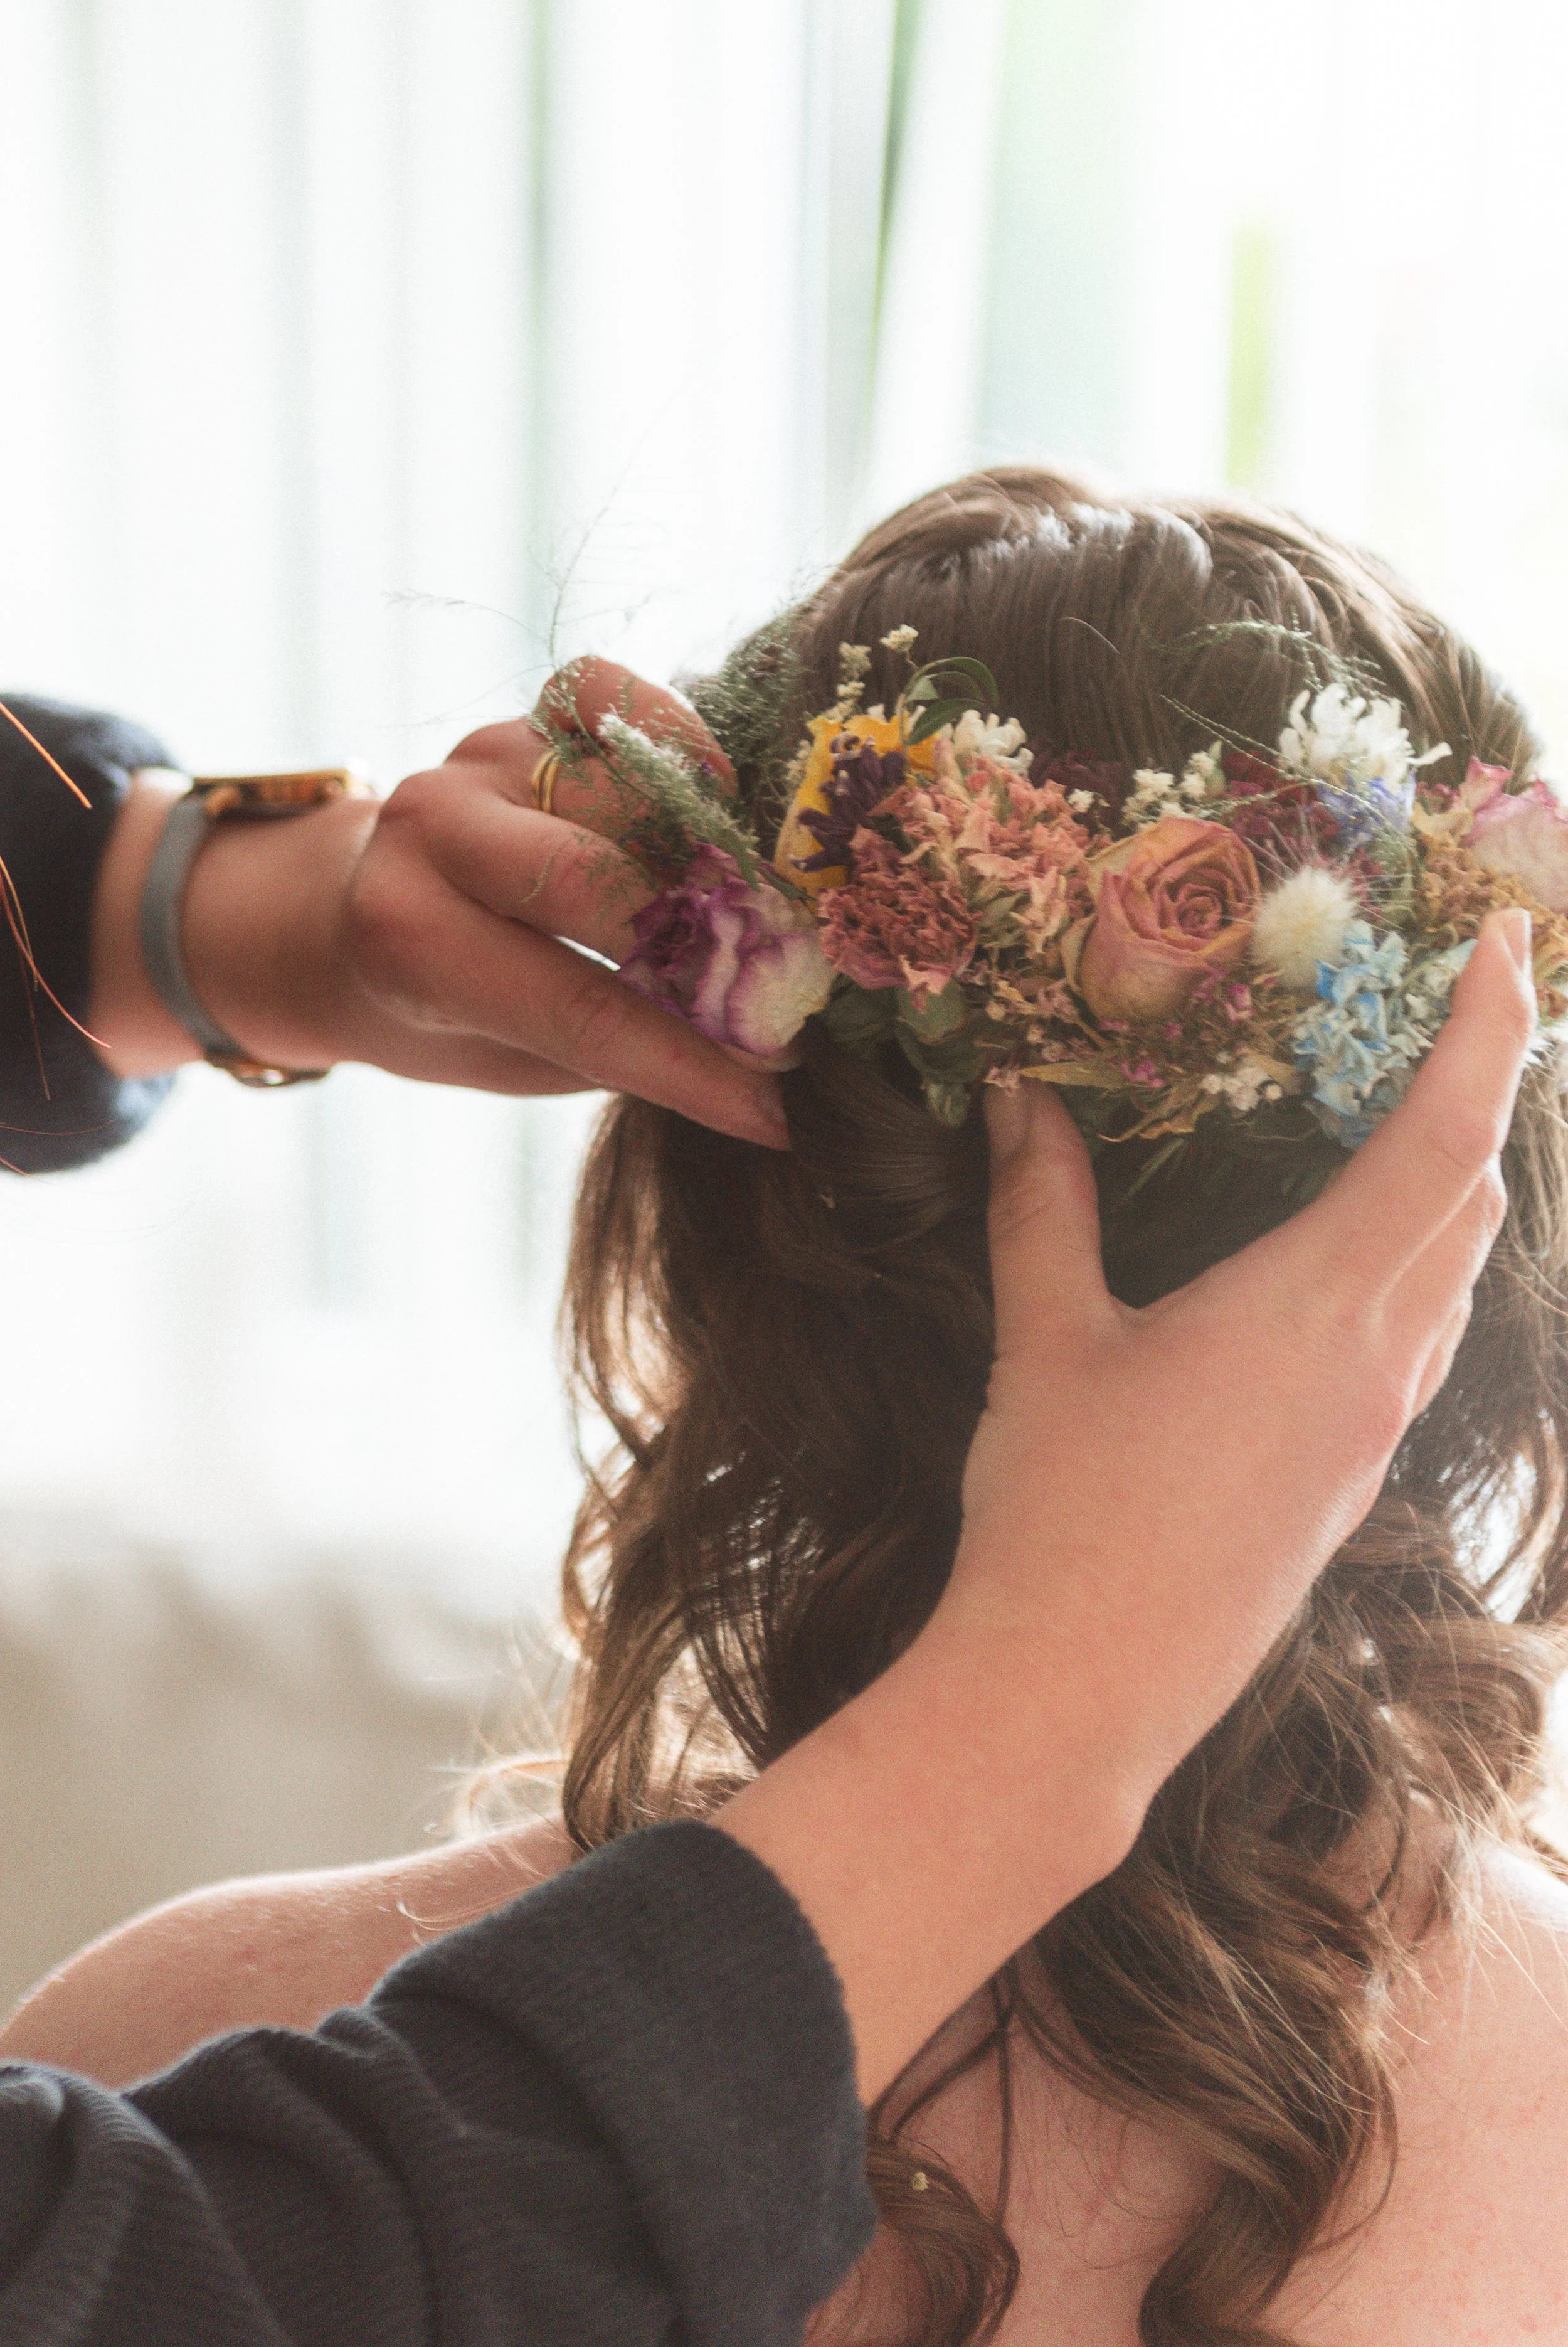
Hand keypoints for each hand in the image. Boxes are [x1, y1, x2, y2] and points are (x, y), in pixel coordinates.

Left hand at [89, 660, 787, 1149]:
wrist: (353, 919)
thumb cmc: (449, 1013)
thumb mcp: (512, 1059)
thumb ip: (620, 1050)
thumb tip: (767, 1064)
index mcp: (411, 942)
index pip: (581, 1009)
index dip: (687, 1064)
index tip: (774, 1108)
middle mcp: (434, 832)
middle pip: (602, 881)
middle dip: (708, 948)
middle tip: (788, 1000)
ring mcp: (481, 761)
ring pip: (626, 791)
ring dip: (711, 856)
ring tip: (764, 916)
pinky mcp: (523, 716)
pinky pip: (609, 696)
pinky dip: (675, 736)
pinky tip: (718, 794)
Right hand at [719, 909, 1535, 2098]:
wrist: (1083, 1696)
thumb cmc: (1060, 1513)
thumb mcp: (1045, 1341)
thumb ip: (1043, 1207)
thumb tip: (1021, 1095)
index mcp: (1315, 1308)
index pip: (1444, 1141)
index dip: (1490, 1032)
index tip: (1510, 942)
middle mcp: (1376, 1365)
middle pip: (1476, 1200)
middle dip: (1485, 1092)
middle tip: (1456, 1008)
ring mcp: (1374, 1433)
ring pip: (1455, 1278)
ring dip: (1459, 1185)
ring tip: (1409, 1118)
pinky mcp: (1350, 1483)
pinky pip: (1419, 1343)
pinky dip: (1418, 1266)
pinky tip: (1351, 1265)